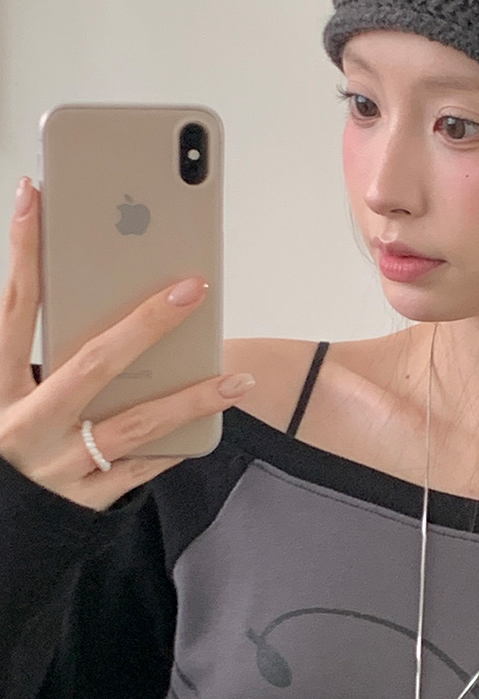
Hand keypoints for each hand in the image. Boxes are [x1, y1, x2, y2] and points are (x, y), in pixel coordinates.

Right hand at [0, 178, 252, 504]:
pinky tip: (209, 424)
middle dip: (145, 322)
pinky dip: (174, 445)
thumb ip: (39, 351)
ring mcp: (58, 467)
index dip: (22, 251)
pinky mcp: (84, 502)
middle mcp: (26, 425)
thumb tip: (91, 290)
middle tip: (192, 287)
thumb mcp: (5, 394)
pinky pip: (140, 470)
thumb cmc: (9, 448)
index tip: (35, 196)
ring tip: (235, 378)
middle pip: (92, 363)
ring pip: (133, 425)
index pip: (14, 308)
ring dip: (189, 398)